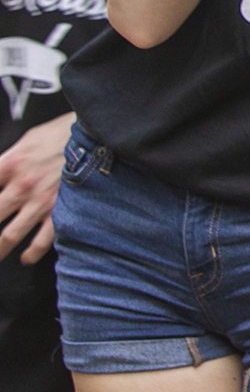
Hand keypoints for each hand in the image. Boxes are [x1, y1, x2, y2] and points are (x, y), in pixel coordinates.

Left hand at [0, 112, 72, 263]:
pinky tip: (26, 257)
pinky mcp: (60, 211)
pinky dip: (31, 254)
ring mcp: (41, 202)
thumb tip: (0, 176)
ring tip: (0, 253)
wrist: (98, 135)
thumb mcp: (27, 140)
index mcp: (9, 165)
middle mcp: (21, 186)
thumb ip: (7, 161)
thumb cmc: (62, 135)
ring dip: (0, 247)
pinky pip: (41, 242)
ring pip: (9, 236)